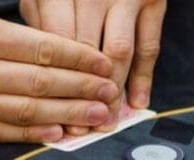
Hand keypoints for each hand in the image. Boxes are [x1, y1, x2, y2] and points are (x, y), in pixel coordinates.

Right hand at [0, 0, 118, 142]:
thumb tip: (27, 10)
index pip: (41, 48)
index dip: (79, 58)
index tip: (103, 63)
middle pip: (41, 83)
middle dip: (83, 90)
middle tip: (112, 95)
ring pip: (24, 111)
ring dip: (66, 115)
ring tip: (96, 117)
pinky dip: (27, 135)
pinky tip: (54, 135)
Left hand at [19, 0, 166, 133]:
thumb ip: (41, 26)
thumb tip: (45, 76)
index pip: (57, 43)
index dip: (57, 80)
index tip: (56, 108)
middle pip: (86, 51)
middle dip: (84, 92)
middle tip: (83, 124)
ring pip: (118, 53)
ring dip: (113, 89)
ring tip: (108, 117)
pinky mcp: (152, 1)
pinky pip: (149, 46)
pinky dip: (144, 78)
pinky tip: (136, 101)